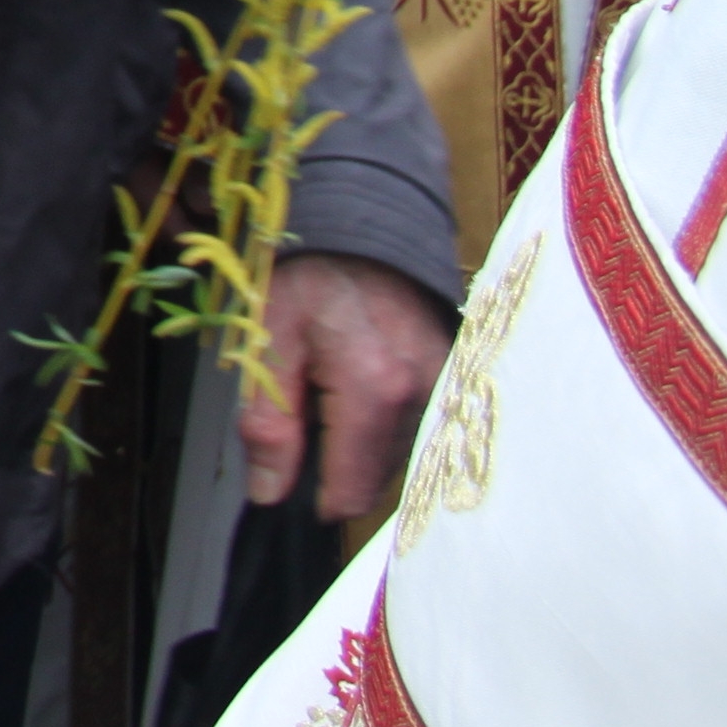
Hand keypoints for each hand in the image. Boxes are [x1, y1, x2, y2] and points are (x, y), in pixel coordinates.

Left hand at [243, 250, 454, 520]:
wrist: (362, 228)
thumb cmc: (307, 278)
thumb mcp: (267, 342)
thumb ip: (269, 423)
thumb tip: (270, 495)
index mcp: (374, 386)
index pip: (354, 489)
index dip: (318, 498)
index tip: (293, 486)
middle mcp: (425, 394)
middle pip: (378, 475)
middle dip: (337, 463)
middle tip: (307, 412)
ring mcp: (450, 387)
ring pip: (400, 455)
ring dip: (363, 443)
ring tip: (334, 391)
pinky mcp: (459, 380)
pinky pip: (420, 428)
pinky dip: (386, 423)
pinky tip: (363, 390)